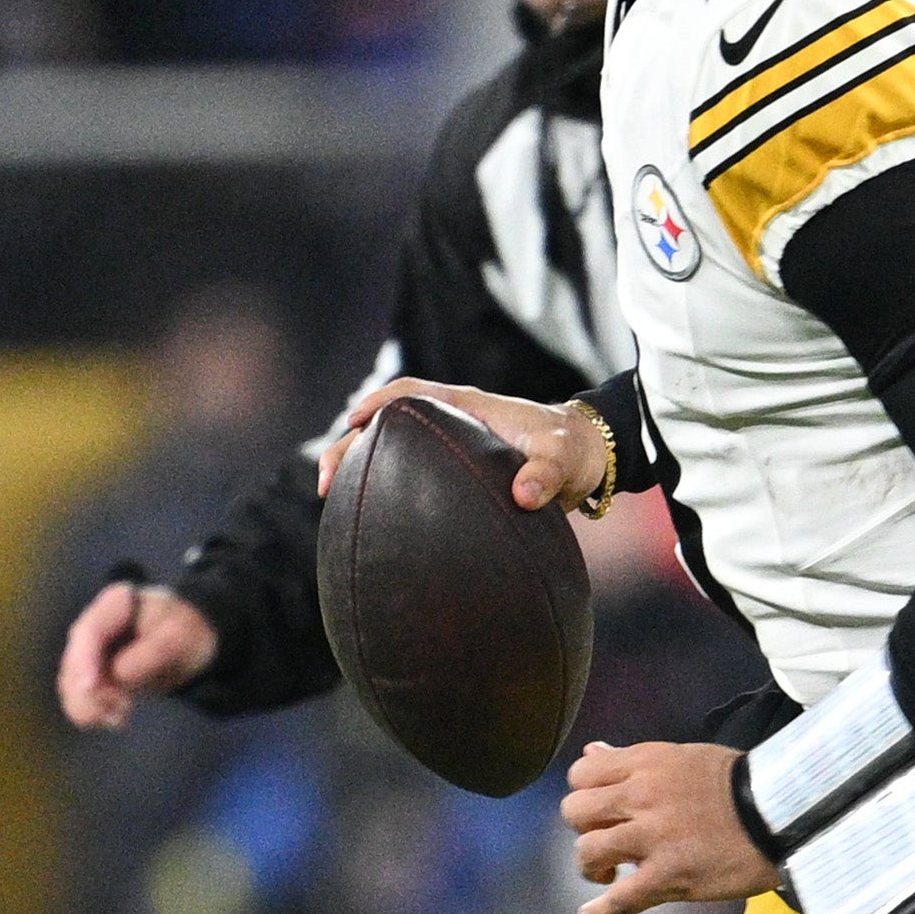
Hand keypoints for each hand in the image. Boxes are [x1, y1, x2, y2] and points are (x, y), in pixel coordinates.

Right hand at [57, 581, 216, 728]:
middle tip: (117, 711)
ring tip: (119, 718)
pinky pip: (80, 696)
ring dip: (89, 706)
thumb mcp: (182, 635)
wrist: (191, 642)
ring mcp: (88, 650)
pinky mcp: (91, 674)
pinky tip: (115, 720)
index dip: (84, 661)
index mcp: (115, 603)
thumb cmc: (187, 630)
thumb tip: (119, 673)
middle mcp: (93, 624)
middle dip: (88, 691)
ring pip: (71, 683)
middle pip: (74, 660)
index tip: (90, 687)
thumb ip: (154, 651)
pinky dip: (92, 712)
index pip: (90, 632)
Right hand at [317, 378, 603, 514]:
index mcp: (468, 407)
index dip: (377, 402)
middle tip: (325, 480)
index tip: (351, 422)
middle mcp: (453, 423)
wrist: (588, 460)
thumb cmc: (573, 450)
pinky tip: (372, 520)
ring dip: (361, 469)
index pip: (412, 393)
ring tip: (334, 503)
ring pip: (393, 451)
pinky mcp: (454, 472)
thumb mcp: (564, 459)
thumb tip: (525, 496)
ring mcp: (451, 447)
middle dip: (350, 444)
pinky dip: (386, 490)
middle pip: (387, 425)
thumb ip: (547, 474)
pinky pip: (411, 475)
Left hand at [561, 742, 779, 913]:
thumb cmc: (739, 783)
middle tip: (609, 838)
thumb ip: (635, 759)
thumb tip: (593, 751)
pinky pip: (620, 900)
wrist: (782, 814)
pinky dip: (600, 911)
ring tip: (610, 874)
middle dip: (586, 828)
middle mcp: (642, 797)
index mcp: (646, 764)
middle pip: (576, 812)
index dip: (585, 792)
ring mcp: (653, 838)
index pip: (582, 774)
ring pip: (588, 852)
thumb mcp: (684, 757)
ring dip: (593, 866)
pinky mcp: (668, 876)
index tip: (603, 807)